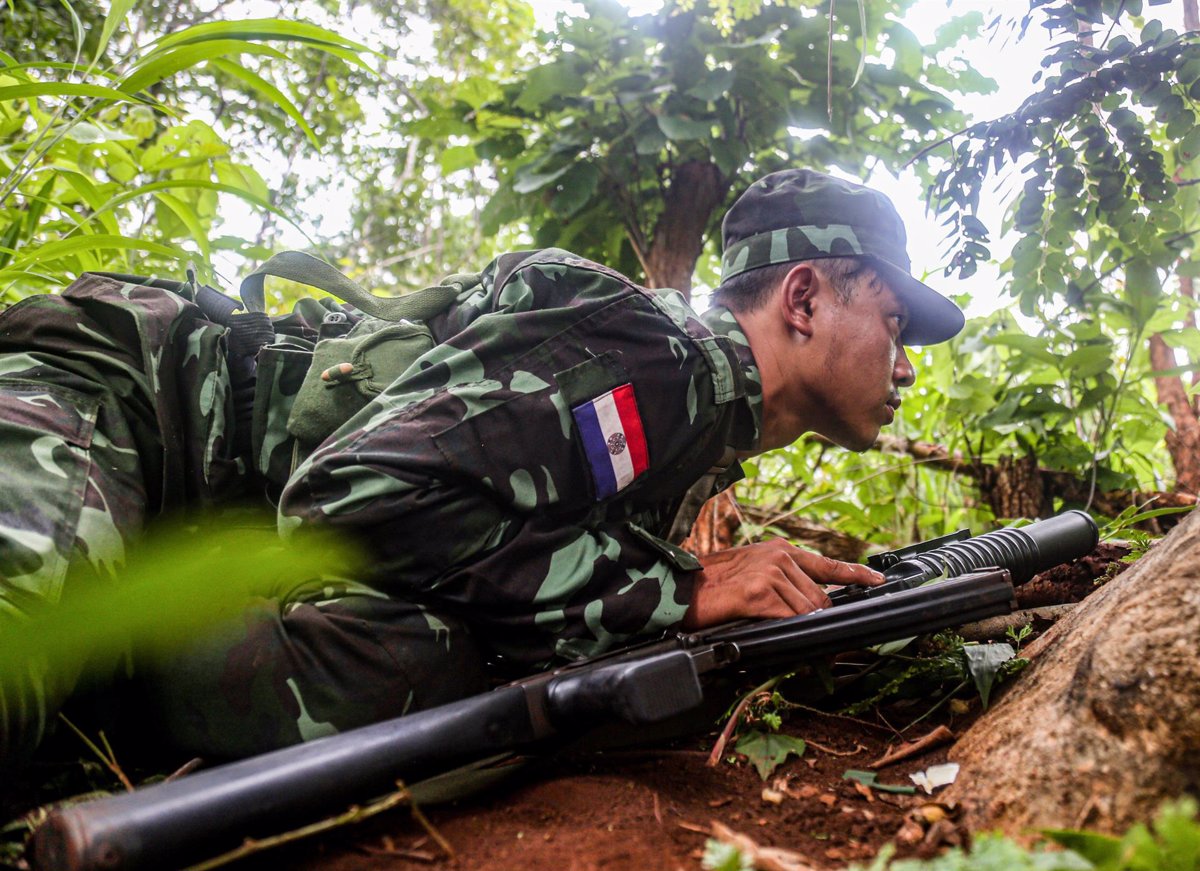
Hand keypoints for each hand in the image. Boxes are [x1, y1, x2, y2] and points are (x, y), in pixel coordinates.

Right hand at [682, 539, 883, 629]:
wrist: (680, 586)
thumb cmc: (713, 583)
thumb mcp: (752, 569)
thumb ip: (783, 578)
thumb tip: (809, 600)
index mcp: (780, 550)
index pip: (828, 563)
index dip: (856, 574)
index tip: (877, 580)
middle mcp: (779, 557)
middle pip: (819, 598)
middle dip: (811, 616)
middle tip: (785, 620)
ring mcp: (770, 574)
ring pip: (805, 611)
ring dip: (791, 623)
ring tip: (763, 618)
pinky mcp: (758, 593)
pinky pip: (787, 619)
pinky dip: (781, 627)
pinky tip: (761, 622)